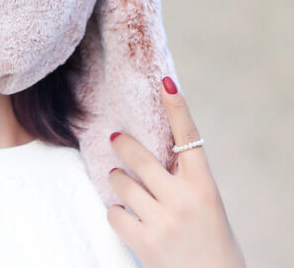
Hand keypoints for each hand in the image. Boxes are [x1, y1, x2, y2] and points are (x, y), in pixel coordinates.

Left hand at [106, 76, 245, 267]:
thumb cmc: (210, 240)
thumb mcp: (206, 204)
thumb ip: (183, 178)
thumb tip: (152, 149)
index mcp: (204, 186)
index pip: (189, 138)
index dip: (177, 107)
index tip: (166, 82)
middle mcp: (184, 199)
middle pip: (140, 157)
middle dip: (122, 144)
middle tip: (115, 138)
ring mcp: (163, 221)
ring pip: (121, 182)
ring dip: (117, 180)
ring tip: (122, 184)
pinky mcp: (145, 242)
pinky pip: (114, 212)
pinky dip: (116, 212)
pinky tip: (125, 216)